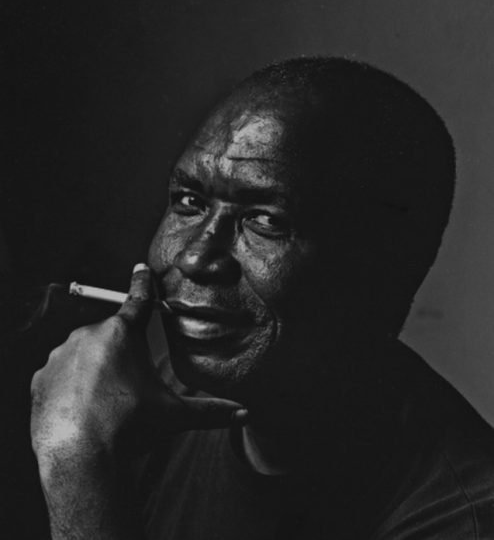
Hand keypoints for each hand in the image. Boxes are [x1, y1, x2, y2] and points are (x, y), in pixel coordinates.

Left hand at [31, 263, 246, 468]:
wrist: (82, 460)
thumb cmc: (131, 429)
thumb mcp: (174, 416)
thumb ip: (211, 410)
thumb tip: (245, 414)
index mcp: (123, 334)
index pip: (138, 300)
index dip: (143, 283)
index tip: (141, 268)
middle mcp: (88, 336)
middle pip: (111, 336)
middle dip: (120, 355)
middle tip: (127, 388)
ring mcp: (61, 355)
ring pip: (85, 354)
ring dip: (94, 370)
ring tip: (104, 403)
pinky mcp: (41, 376)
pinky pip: (61, 373)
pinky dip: (71, 385)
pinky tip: (81, 408)